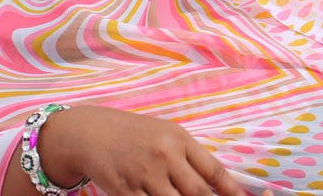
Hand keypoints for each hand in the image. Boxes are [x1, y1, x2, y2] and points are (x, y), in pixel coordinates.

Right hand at [40, 105, 244, 195]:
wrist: (91, 132)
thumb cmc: (136, 134)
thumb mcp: (167, 134)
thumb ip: (190, 157)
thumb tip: (217, 182)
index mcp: (180, 140)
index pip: (213, 170)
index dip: (231, 190)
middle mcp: (165, 156)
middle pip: (198, 192)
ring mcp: (144, 175)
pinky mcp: (124, 190)